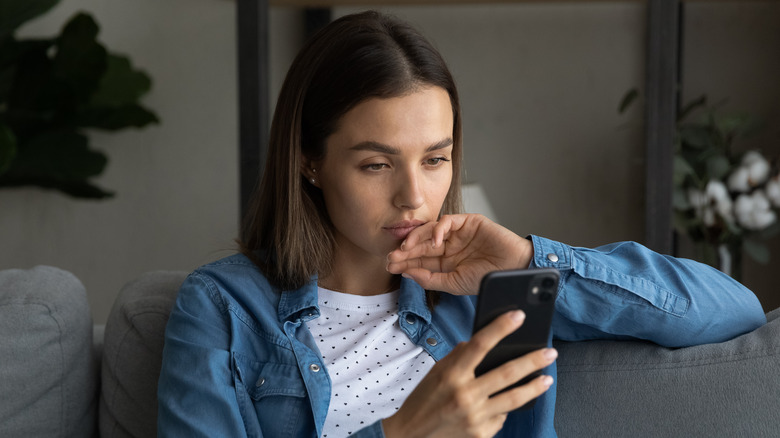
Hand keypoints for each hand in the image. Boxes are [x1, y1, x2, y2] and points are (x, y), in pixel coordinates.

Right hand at [382, 310, 555, 437]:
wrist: (411, 436)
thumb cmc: (423, 401)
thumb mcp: (436, 373)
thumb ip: (458, 357)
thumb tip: (476, 343)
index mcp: (451, 374)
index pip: (480, 344)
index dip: (500, 328)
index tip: (518, 315)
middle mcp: (465, 395)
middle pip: (507, 373)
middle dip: (533, 360)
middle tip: (550, 352)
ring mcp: (475, 417)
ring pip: (514, 398)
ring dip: (534, 386)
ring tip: (547, 378)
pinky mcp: (481, 434)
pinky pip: (501, 417)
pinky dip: (504, 408)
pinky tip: (506, 403)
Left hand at [386, 214, 533, 294]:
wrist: (515, 269)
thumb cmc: (488, 278)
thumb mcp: (454, 283)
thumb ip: (430, 279)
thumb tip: (407, 272)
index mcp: (446, 262)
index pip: (420, 259)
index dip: (404, 262)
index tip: (390, 266)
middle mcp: (450, 246)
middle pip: (421, 245)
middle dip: (405, 251)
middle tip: (392, 256)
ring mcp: (458, 233)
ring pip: (430, 231)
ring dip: (416, 238)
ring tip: (406, 248)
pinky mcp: (469, 222)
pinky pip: (448, 221)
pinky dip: (438, 228)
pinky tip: (434, 241)